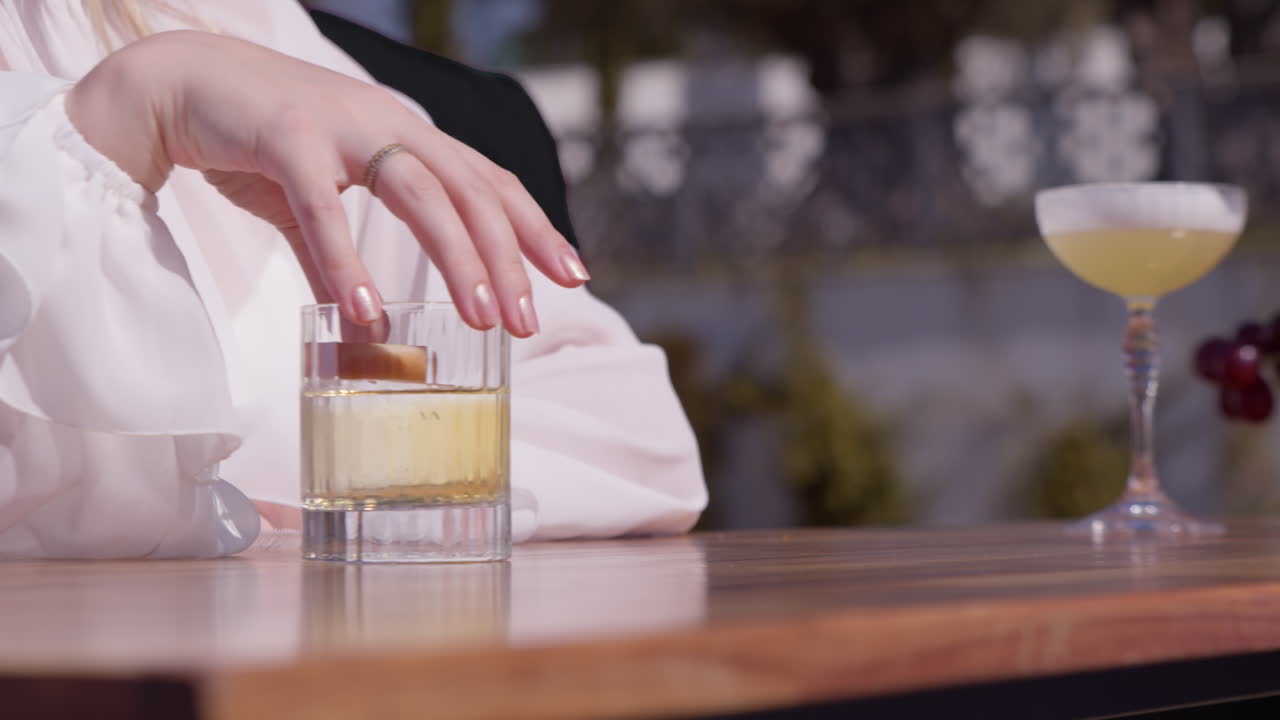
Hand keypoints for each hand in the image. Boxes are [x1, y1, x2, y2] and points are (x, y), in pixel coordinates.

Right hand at [65, 30, 589, 334]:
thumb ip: (338, 258)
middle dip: (508, 258)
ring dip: (457, 258)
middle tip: (529, 322)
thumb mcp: (314, 200)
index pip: (488, 182)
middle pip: (470, 191)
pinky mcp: (284, 137)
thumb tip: (366, 325)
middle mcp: (388, 124)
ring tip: (483, 319)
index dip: (534, 227)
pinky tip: (370, 310)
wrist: (175, 83)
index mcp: (406, 135)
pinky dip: (348, 260)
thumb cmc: (254, 141)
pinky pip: (323, 208)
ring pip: (419, 192)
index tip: (574, 275)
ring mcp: (339, 126)